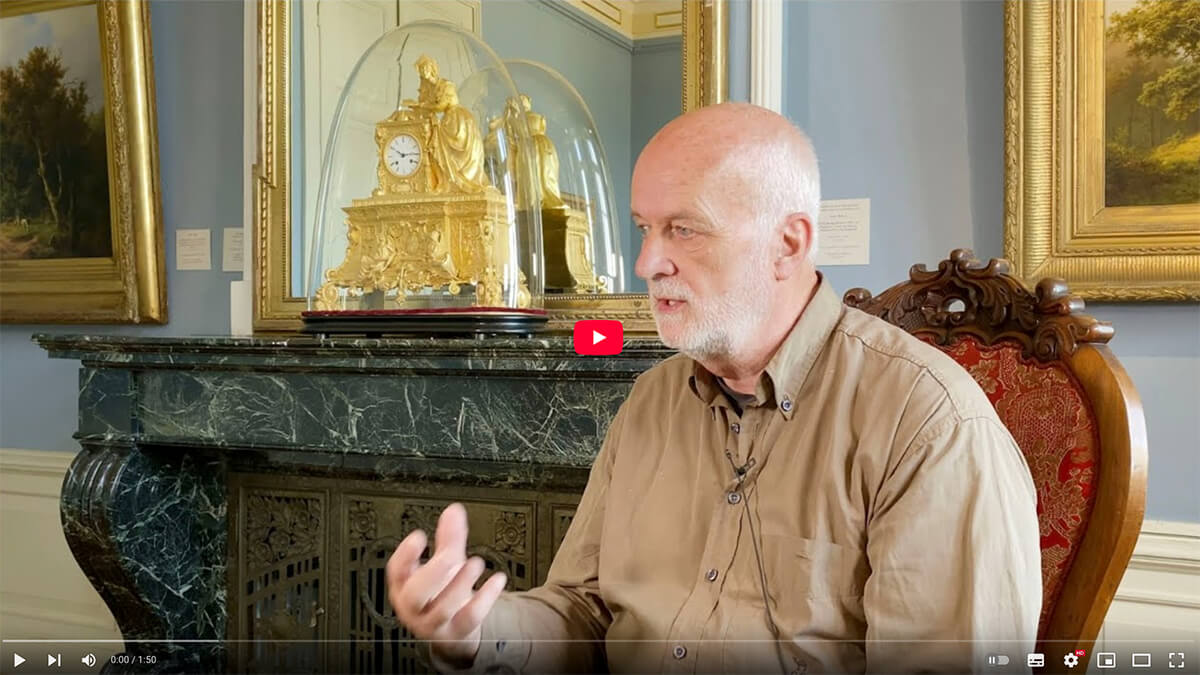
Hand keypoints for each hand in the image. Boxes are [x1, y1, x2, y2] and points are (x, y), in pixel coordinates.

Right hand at [386, 503, 507, 668]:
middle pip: (415, 594)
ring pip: (443, 608)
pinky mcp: (456, 632)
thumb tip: (454, 511)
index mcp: (405, 585)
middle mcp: (414, 606)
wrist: (452, 628)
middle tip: (450, 555)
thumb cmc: (442, 592)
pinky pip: (469, 617)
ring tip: (476, 563)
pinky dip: (485, 598)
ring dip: (461, 583)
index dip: (405, 554)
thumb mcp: (443, 563)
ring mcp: (434, 622)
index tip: (419, 537)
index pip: (396, 571)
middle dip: (433, 572)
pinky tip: (497, 580)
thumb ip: (448, 538)